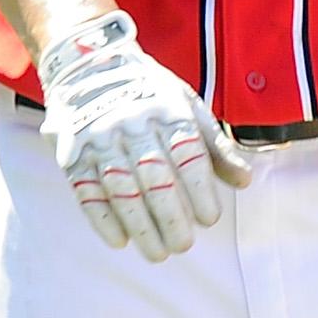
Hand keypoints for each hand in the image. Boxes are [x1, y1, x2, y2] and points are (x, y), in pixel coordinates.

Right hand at [36, 12, 250, 261]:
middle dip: (171, 217)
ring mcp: (100, 138)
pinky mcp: (73, 152)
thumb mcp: (187, 105)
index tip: (210, 220)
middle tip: (183, 245)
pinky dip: (103, 219)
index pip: (187, 155)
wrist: (89, 64)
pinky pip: (87, 191)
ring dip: (141, 226)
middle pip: (154, 177)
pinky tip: (120, 240)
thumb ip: (215, 146)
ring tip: (157, 253)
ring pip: (122, 189)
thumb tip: (244, 181)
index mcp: (167, 110)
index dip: (200, 190)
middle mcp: (132, 123)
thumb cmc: (149, 93)